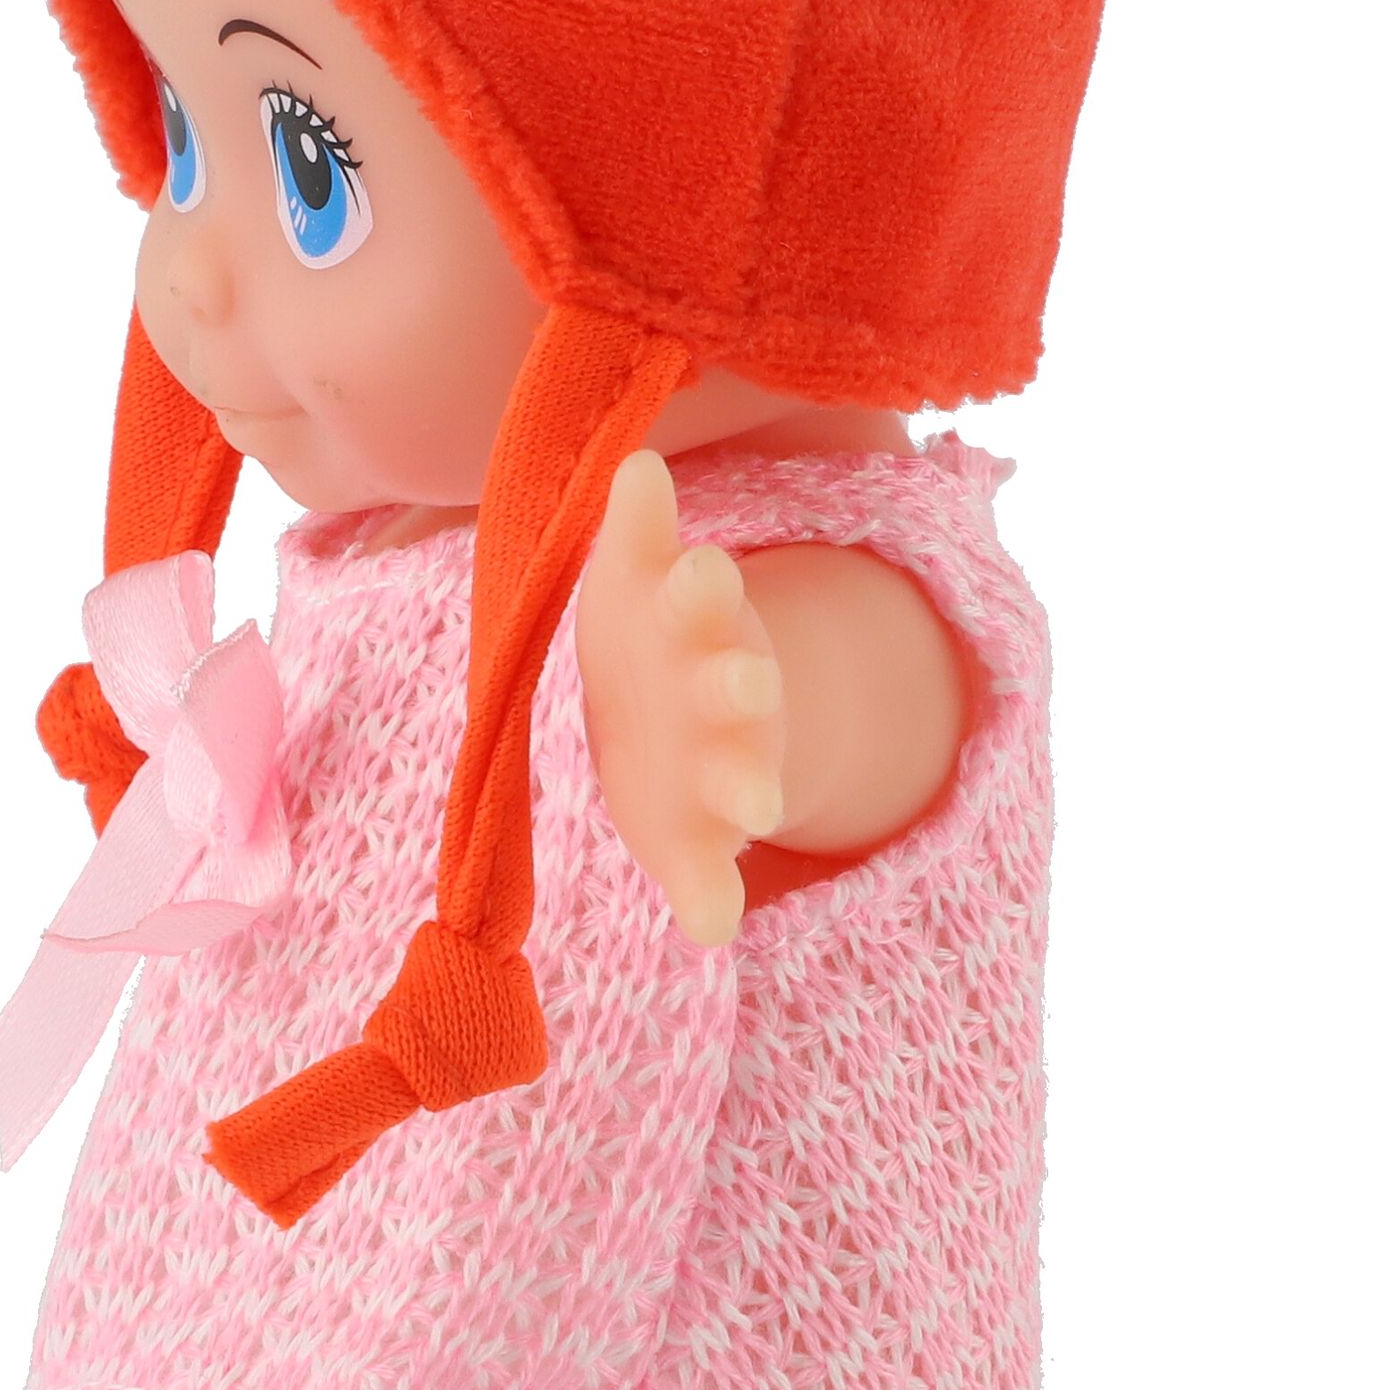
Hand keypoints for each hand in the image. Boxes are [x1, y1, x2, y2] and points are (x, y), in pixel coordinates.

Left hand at [577, 449, 783, 946]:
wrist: (669, 720)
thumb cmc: (644, 635)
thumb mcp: (632, 577)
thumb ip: (636, 527)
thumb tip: (637, 464)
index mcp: (695, 622)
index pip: (705, 595)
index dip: (706, 584)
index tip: (709, 569)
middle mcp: (720, 693)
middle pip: (739, 686)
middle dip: (743, 686)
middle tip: (750, 683)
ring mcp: (719, 767)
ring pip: (744, 778)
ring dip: (751, 789)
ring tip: (756, 814)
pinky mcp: (699, 837)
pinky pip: (708, 874)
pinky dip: (711, 901)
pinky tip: (709, 926)